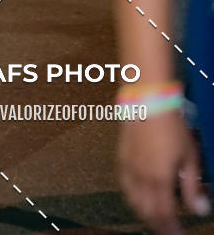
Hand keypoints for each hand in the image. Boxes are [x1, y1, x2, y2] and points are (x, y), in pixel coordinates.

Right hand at [119, 114, 209, 233]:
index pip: (165, 214)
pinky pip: (124, 185)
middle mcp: (141, 177)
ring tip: (154, 217)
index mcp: (160, 179)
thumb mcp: (190, 156)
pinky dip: (132, 197)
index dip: (172, 229)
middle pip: (147, 211)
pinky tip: (138, 197)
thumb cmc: (172, 126)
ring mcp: (129, 167)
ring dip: (144, 213)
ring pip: (133, 201)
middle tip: (168, 229)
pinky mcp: (121, 157)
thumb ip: (192, 186)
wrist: (148, 100)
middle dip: (158, 224)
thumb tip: (200, 210)